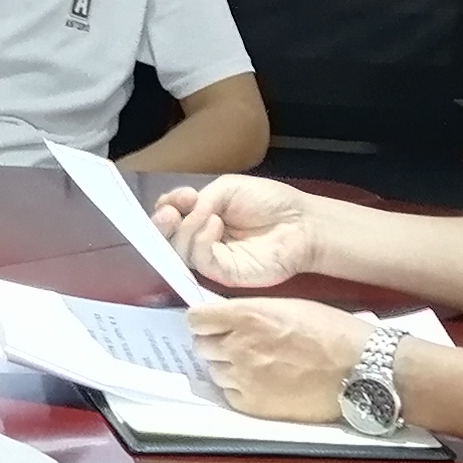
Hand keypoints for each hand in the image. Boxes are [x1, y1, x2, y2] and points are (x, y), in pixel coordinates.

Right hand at [155, 172, 322, 290]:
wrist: (300, 222)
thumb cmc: (269, 201)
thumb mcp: (228, 188)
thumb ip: (201, 200)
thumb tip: (183, 213)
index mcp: (201, 215)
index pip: (171, 215)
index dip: (167, 206)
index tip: (181, 196)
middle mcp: (201, 238)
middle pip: (167, 237)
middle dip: (162, 223)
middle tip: (170, 212)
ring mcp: (212, 258)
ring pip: (179, 250)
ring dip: (186, 228)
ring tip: (206, 213)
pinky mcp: (223, 273)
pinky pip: (201, 261)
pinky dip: (202, 241)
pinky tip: (215, 224)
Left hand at [184, 298, 370, 422]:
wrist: (360, 371)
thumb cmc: (333, 333)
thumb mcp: (289, 306)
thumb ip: (252, 312)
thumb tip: (228, 318)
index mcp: (247, 316)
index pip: (196, 318)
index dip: (205, 321)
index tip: (214, 324)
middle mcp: (238, 346)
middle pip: (201, 345)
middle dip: (215, 343)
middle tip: (238, 345)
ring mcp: (243, 378)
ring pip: (214, 371)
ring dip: (227, 367)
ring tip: (257, 365)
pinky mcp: (252, 405)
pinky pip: (229, 394)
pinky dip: (240, 389)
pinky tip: (263, 383)